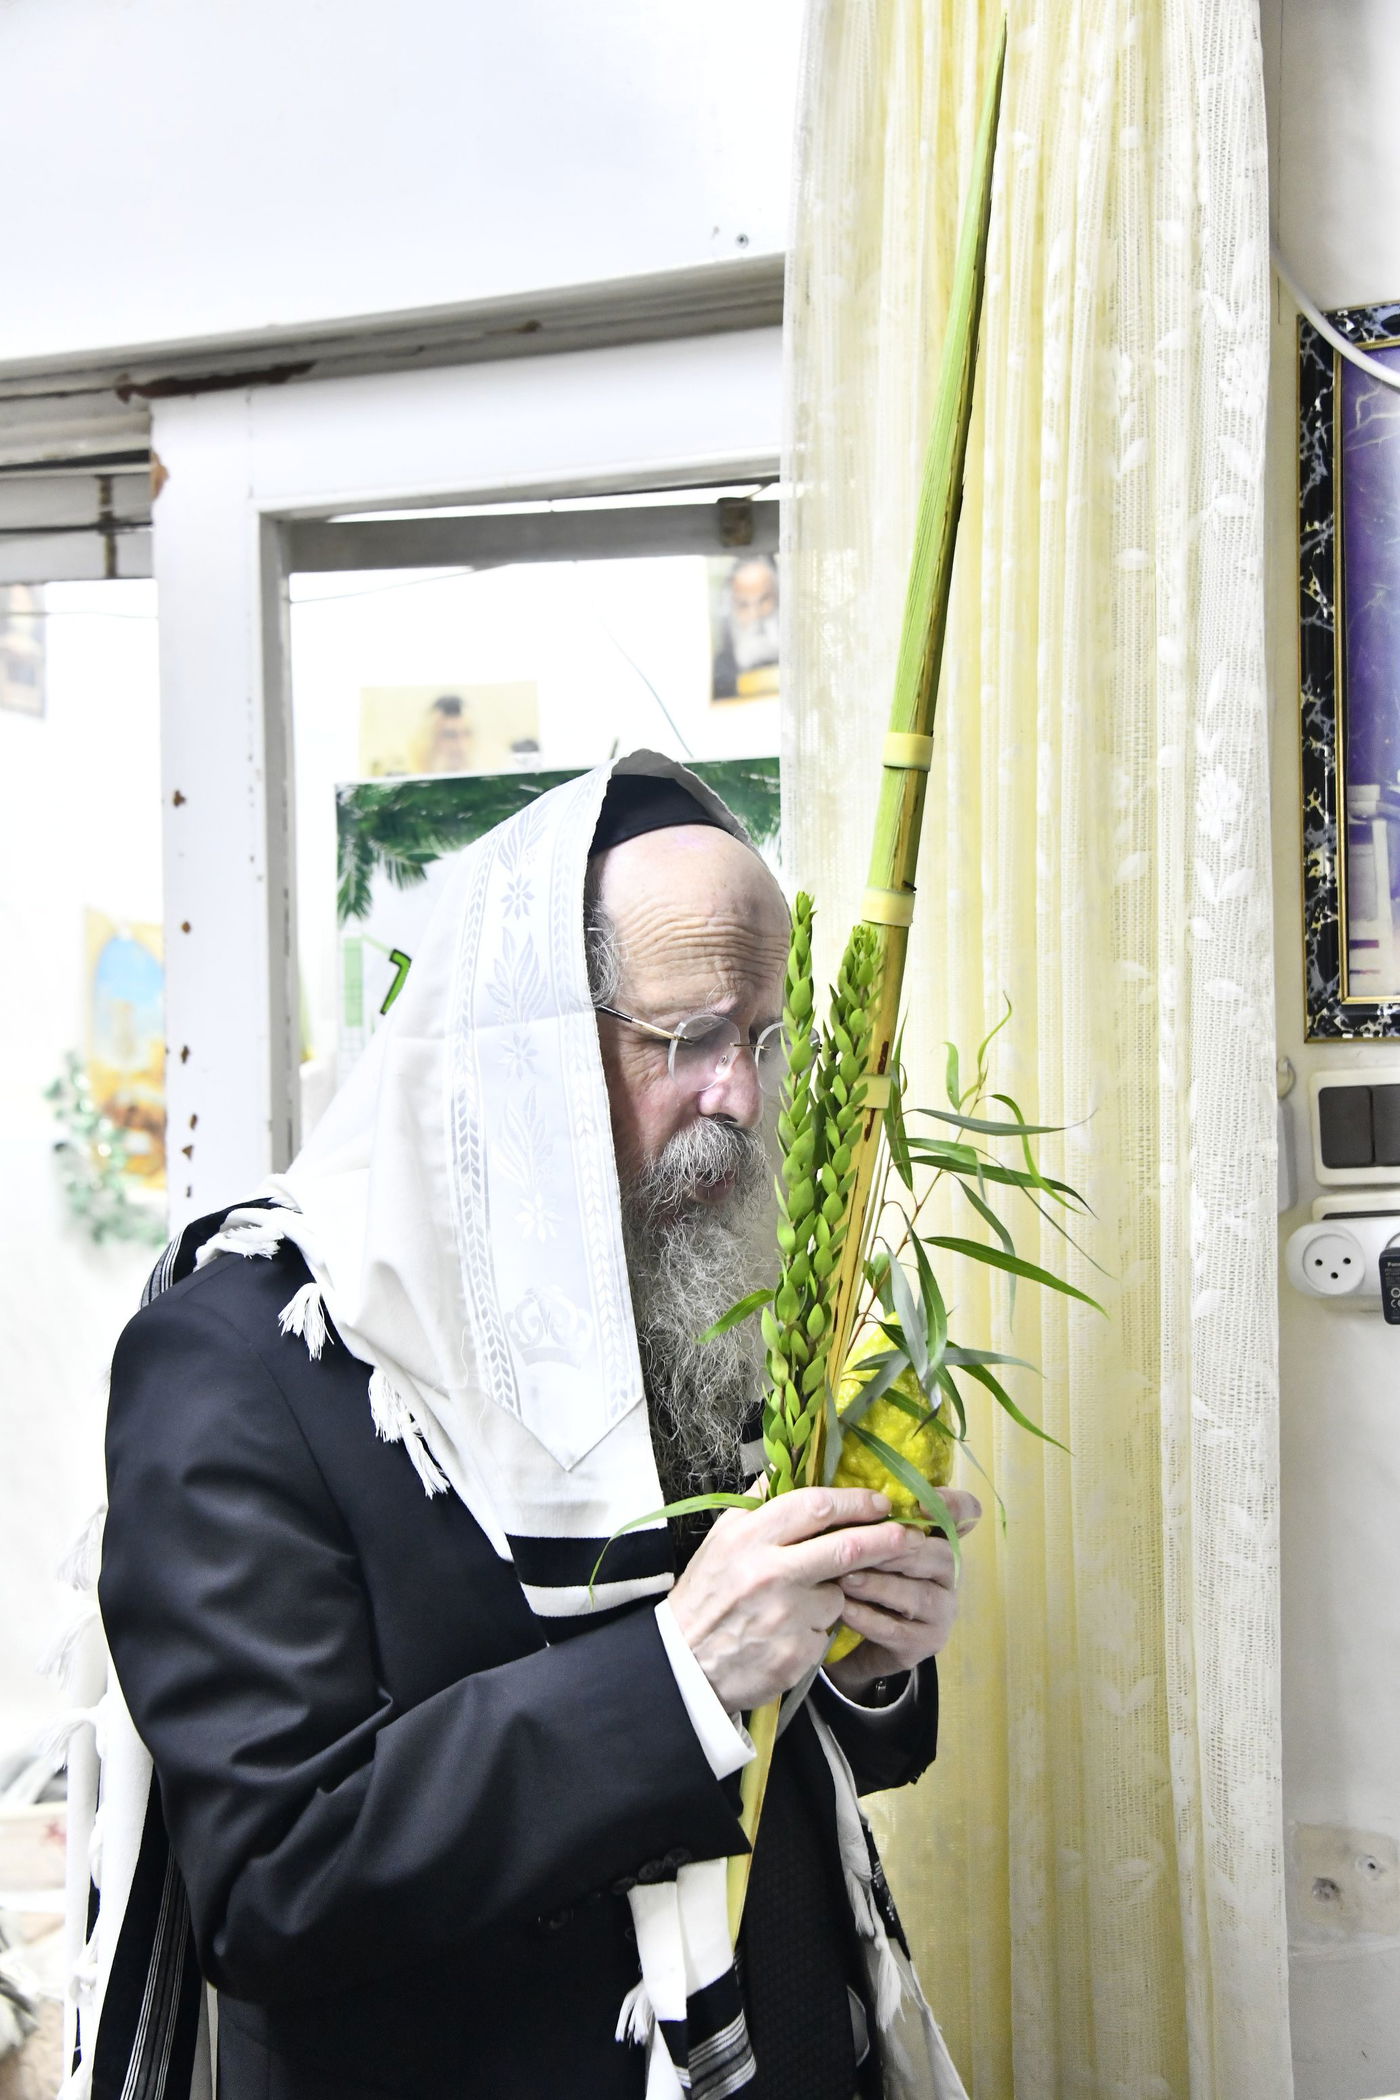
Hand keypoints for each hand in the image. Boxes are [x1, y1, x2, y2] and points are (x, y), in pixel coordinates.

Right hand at [667, 1487, 907, 1712]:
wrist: (685, 1665)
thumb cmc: (707, 1594)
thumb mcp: (721, 1539)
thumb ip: (758, 1505)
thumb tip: (789, 1465)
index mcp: (750, 1536)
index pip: (815, 1506)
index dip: (854, 1501)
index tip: (879, 1502)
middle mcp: (769, 1572)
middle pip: (845, 1548)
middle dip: (884, 1539)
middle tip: (907, 1535)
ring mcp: (785, 1614)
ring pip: (837, 1593)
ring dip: (831, 1595)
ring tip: (794, 1604)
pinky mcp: (796, 1651)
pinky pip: (824, 1632)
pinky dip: (814, 1629)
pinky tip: (786, 1634)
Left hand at [823, 1487, 982, 1700]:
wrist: (856, 1644)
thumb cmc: (864, 1579)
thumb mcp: (866, 1545)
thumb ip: (869, 1521)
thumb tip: (849, 1496)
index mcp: (938, 1539)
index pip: (965, 1513)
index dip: (952, 1505)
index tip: (921, 1504)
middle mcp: (949, 1574)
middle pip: (939, 1555)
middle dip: (896, 1549)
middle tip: (857, 1545)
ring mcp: (942, 1612)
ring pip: (918, 1595)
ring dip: (879, 1585)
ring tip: (844, 1578)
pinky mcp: (924, 1644)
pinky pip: (898, 1630)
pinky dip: (869, 1618)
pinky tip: (843, 1609)